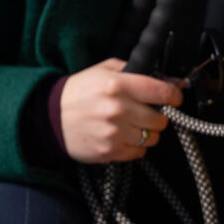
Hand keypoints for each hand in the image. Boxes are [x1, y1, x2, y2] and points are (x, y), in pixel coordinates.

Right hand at [60, 58, 183, 163]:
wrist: (48, 116)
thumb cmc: (79, 91)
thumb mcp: (104, 70)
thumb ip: (136, 70)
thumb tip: (169, 79)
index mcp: (118, 85)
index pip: (162, 92)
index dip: (175, 95)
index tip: (175, 97)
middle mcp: (117, 109)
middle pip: (161, 119)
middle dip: (159, 115)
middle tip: (148, 112)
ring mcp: (113, 132)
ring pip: (152, 137)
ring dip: (147, 132)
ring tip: (133, 125)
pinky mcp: (108, 151)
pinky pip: (138, 153)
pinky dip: (136, 146)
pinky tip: (123, 137)